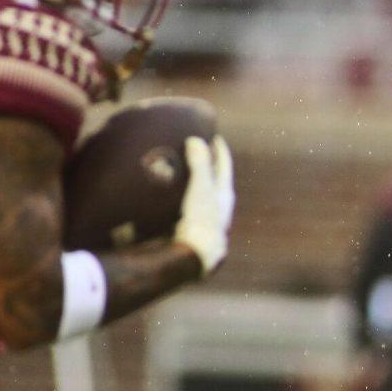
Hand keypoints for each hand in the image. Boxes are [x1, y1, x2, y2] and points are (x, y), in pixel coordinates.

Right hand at [174, 136, 234, 274]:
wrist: (194, 255)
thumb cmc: (201, 218)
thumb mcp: (202, 186)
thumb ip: (200, 162)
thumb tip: (196, 140)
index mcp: (225, 194)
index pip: (224, 165)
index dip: (219, 149)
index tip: (214, 135)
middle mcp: (219, 207)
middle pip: (214, 180)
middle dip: (205, 165)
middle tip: (194, 150)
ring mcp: (206, 220)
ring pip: (201, 196)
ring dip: (192, 183)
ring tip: (178, 171)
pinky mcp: (193, 231)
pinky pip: (187, 209)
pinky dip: (180, 199)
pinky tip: (167, 198)